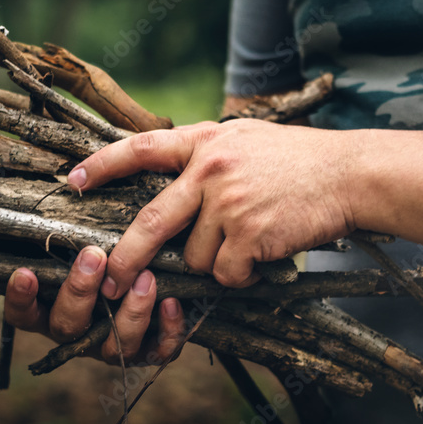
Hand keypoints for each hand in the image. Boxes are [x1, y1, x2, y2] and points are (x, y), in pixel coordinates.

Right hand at [2, 246, 185, 364]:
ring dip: (130, 311)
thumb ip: (76, 230)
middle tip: (94, 257)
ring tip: (147, 278)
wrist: (172, 277)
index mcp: (53, 308)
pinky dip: (166, 329)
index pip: (23, 313)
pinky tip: (172, 302)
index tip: (23, 272)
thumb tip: (70, 181)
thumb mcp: (93, 239)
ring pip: (113, 345)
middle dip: (79, 291)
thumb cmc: (117, 250)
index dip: (19, 299)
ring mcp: (112, 345)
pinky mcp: (149, 351)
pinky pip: (157, 351)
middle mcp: (79, 332)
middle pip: (66, 325)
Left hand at [67, 119, 358, 296]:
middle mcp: (210, 169)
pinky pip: (227, 273)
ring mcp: (228, 201)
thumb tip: (171, 184)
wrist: (350, 174)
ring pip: (196, 257)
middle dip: (127, 258)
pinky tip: (264, 256)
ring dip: (218, 262)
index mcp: (205, 142)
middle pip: (151, 221)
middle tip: (111, 283)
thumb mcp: (246, 140)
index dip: (103, 165)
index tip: (72, 181)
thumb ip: (206, 156)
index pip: (141, 149)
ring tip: (250, 243)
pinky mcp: (249, 233)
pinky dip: (242, 275)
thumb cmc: (300, 161)